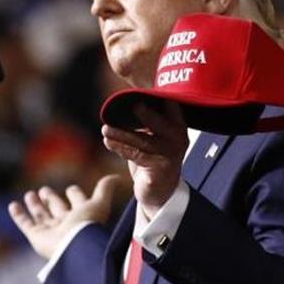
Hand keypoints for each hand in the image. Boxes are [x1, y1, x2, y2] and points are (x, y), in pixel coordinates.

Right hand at [9, 175, 121, 258]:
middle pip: (58, 209)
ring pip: (42, 216)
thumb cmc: (88, 225)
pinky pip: (25, 224)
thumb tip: (118, 176)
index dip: (75, 195)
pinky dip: (18, 215)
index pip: (78, 202)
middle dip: (52, 199)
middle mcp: (66, 224)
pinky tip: (13, 205)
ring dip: (35, 205)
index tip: (72, 189)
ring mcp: (51, 231)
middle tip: (45, 190)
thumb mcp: (99, 203)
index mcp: (82, 216)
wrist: (74, 247)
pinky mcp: (37, 237)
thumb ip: (106, 188)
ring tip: (30, 194)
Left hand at [101, 102, 188, 219]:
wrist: (160, 191)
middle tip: (133, 106)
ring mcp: (171, 156)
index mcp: (178, 127)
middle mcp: (178, 140)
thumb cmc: (153, 159)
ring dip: (121, 134)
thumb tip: (124, 100)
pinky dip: (120, 148)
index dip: (159, 99)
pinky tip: (107, 142)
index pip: (171, 108)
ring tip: (105, 129)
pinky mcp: (160, 170)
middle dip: (145, 115)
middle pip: (160, 124)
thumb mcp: (153, 137)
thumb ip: (145, 121)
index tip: (142, 93)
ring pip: (143, 141)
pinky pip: (137, 156)